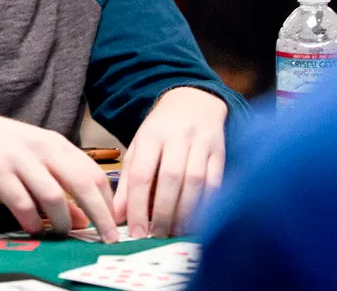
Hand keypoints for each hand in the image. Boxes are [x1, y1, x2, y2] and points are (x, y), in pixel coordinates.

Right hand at [0, 102, 119, 241]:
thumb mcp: (32, 159)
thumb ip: (59, 184)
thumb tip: (84, 218)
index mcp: (54, 142)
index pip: (93, 172)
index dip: (108, 202)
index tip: (115, 225)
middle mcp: (41, 147)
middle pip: (81, 183)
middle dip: (99, 215)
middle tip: (108, 239)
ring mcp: (18, 158)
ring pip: (53, 195)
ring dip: (62, 221)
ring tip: (62, 234)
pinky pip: (21, 201)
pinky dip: (31, 220)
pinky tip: (33, 229)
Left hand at [113, 87, 226, 238]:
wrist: (194, 102)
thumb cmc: (161, 131)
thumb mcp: (138, 149)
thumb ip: (127, 183)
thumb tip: (115, 216)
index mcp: (150, 136)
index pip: (141, 173)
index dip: (137, 205)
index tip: (136, 231)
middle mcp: (176, 138)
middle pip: (170, 178)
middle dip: (163, 211)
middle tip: (157, 235)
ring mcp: (201, 143)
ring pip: (195, 181)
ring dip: (185, 212)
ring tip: (176, 232)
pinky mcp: (220, 152)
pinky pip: (216, 182)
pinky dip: (207, 204)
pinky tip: (198, 221)